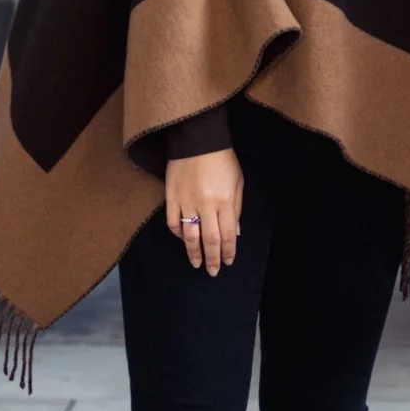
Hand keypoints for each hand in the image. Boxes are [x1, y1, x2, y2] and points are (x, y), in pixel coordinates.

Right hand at [163, 146, 243, 274]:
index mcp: (225, 201)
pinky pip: (173, 221)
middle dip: (212, 258)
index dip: (227, 251)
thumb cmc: (222, 159)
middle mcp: (206, 205)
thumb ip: (236, 208)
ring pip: (189, 235)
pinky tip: (183, 239)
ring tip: (196, 263)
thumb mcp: (237, 181)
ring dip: (193, 252)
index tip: (227, 262)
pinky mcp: (171, 197)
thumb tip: (234, 233)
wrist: (197, 138)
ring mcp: (186, 202)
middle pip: (209, 239)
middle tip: (212, 272)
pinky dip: (177, 233)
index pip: (227, 234)